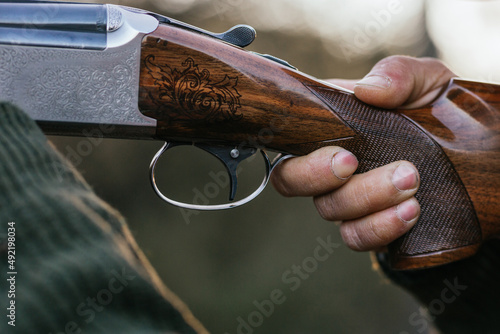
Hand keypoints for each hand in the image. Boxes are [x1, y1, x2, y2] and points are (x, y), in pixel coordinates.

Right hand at [271, 56, 455, 250]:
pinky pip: (355, 237)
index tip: (341, 150)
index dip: (298, 146)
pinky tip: (410, 212)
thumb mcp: (427, 81)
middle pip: (290, 179)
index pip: (291, 136)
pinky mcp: (371, 224)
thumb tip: (366, 90)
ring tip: (410, 182)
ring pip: (327, 208)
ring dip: (364, 199)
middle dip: (319, 176)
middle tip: (356, 163)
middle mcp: (331, 163)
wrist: (480, 153)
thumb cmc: (441, 110)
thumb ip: (398, 75)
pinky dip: (378, 228)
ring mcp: (349, 196)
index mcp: (333, 123)